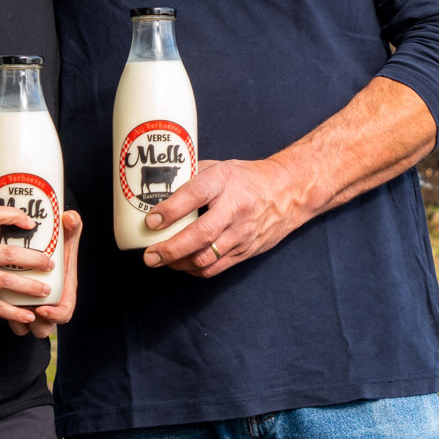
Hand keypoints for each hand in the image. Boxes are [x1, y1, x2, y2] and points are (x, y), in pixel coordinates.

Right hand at [0, 208, 64, 323]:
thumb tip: (6, 238)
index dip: (13, 215)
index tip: (30, 222)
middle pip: (8, 254)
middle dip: (34, 259)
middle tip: (51, 264)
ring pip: (4, 282)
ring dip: (28, 288)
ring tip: (46, 292)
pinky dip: (11, 312)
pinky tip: (26, 316)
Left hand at [11, 210, 84, 338]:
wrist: (46, 255)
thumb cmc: (56, 246)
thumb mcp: (66, 236)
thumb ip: (72, 225)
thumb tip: (69, 217)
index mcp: (65, 290)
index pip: (65, 312)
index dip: (55, 315)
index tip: (41, 309)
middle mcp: (51, 303)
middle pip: (45, 326)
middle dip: (35, 323)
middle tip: (22, 310)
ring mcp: (34, 308)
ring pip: (28, 327)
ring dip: (19, 323)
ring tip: (9, 311)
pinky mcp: (20, 309)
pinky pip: (15, 322)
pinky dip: (9, 319)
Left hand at [141, 158, 315, 277]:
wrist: (288, 192)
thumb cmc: (247, 178)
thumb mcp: (221, 168)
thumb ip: (192, 178)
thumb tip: (158, 192)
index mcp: (225, 181)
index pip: (195, 195)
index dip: (171, 210)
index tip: (151, 221)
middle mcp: (235, 208)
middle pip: (201, 235)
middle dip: (170, 249)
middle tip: (150, 256)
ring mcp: (243, 233)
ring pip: (206, 257)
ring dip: (179, 263)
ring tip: (161, 261)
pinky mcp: (246, 251)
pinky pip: (216, 268)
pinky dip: (195, 270)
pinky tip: (183, 265)